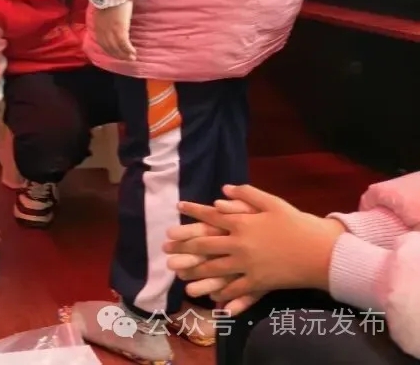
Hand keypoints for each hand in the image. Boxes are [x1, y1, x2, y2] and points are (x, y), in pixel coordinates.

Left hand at [92, 0, 135, 60]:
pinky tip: (133, 53)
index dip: (109, 50)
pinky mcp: (119, 29)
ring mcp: (111, 30)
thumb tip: (111, 19)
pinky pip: (124, 44)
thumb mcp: (103, 9)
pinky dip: (128, 50)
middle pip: (109, 47)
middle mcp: (103, 30)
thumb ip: (105, 17)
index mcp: (98, 26)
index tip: (115, 54)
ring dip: (124, 55)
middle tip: (125, 59)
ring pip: (116, 48)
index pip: (102, 42)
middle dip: (117, 55)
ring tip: (131, 58)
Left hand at [164, 184, 345, 306]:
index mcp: (242, 223)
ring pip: (215, 269)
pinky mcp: (258, 282)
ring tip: (180, 274)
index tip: (178, 208)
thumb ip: (246, 195)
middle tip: (167, 246)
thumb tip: (224, 190)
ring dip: (195, 272)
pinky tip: (212, 296)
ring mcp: (247, 265)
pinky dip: (223, 293)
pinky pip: (236, 289)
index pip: (210, 216)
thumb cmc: (297, 224)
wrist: (320, 252)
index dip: (192, 211)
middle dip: (184, 246)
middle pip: (206, 245)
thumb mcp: (272, 203)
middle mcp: (239, 244)